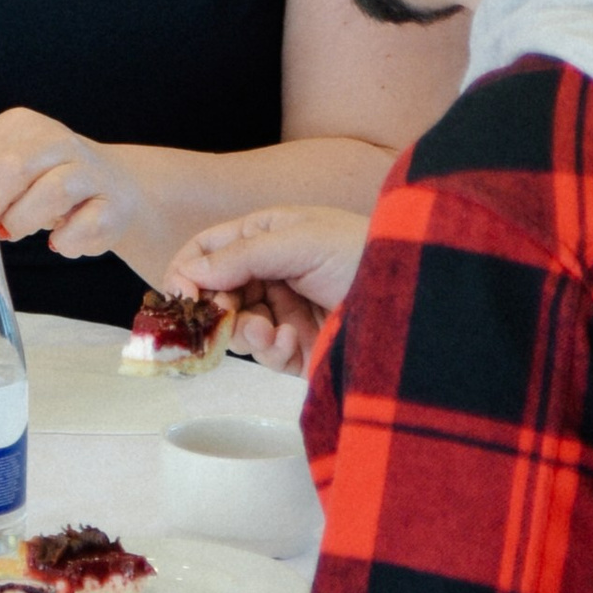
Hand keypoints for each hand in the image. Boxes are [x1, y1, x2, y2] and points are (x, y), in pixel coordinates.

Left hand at [0, 105, 143, 258]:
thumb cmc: (48, 184)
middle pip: (15, 166)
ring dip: (25, 222)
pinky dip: (65, 242)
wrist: (116, 188)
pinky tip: (60, 239)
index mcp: (25, 126)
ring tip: (19, 230)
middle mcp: (60, 141)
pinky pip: (82, 229)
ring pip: (52, 193)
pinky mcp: (112, 207)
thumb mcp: (13, 172)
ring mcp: (91, 172)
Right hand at [162, 205, 366, 375]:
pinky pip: (266, 355)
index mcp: (268, 236)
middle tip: (218, 318)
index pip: (211, 249)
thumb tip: (191, 272)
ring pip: (236, 329)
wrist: (415, 303)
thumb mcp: (300, 239)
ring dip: (245, 332)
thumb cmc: (364, 252)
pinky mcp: (300, 350)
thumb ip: (242, 255)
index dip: (188, 269)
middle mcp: (272, 273)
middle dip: (214, 308)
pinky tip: (294, 340)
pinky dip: (273, 350)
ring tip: (268, 331)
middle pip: (217, 294)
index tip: (177, 293)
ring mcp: (285, 312)